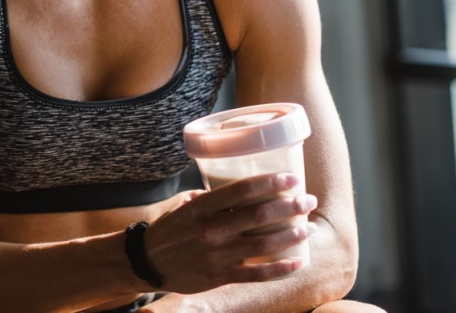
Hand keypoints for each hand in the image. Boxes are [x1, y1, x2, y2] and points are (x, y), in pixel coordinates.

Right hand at [145, 173, 316, 293]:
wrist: (147, 263)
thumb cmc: (169, 229)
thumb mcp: (184, 206)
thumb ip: (210, 198)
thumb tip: (240, 188)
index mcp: (200, 208)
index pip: (241, 191)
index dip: (270, 182)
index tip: (292, 177)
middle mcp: (210, 230)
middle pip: (259, 216)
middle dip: (290, 206)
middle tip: (307, 200)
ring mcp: (216, 255)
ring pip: (263, 245)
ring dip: (292, 235)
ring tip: (308, 227)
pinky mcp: (219, 276)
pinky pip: (257, 274)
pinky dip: (281, 268)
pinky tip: (299, 261)